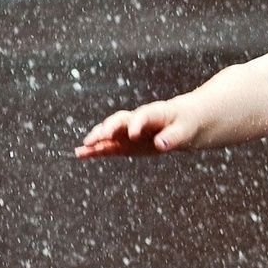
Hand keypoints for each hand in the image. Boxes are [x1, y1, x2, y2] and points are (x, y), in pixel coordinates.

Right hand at [74, 98, 200, 158]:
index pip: (143, 116)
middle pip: (119, 121)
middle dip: (109, 129)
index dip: (137, 124)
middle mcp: (137, 119)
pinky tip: (82, 154)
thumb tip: (161, 144)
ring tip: (81, 150)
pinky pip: (110, 145)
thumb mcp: (186, 129)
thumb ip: (174, 136)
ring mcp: (129, 130)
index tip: (133, 134)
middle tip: (98, 138)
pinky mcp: (126, 142)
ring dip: (96, 140)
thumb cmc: (186, 122)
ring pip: (110, 133)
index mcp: (154, 112)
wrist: (183, 120)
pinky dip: (97, 150)